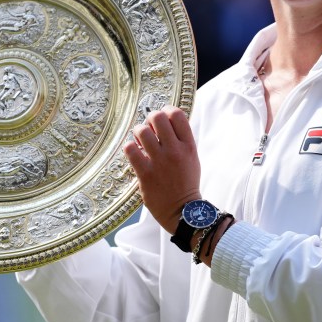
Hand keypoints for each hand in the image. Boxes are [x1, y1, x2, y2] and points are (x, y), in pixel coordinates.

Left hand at [123, 105, 200, 233]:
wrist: (182, 210)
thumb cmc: (186, 183)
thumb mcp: (192, 158)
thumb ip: (182, 140)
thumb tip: (166, 121)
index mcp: (188, 146)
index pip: (177, 114)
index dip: (167, 111)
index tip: (162, 118)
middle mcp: (174, 151)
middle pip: (157, 117)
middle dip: (149, 120)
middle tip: (149, 130)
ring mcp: (159, 162)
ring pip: (141, 131)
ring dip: (138, 133)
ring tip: (139, 142)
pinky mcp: (145, 173)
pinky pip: (130, 149)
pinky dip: (129, 148)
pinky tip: (134, 154)